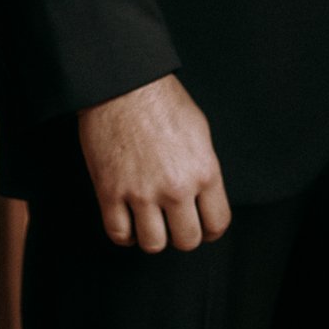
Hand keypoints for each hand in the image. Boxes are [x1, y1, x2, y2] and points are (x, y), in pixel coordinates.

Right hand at [78, 73, 231, 253]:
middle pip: (187, 240)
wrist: (123, 84)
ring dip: (153, 236)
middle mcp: (176, 187)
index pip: (218, 223)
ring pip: (153, 244)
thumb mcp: (199, 131)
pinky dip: (125, 234)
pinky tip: (128, 221)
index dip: (211, 230)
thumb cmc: (162, 100)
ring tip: (151, 221)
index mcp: (204, 170)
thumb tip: (203, 196)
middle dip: (183, 234)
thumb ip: (204, 168)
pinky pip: (119, 235)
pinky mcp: (110, 192)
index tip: (203, 226)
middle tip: (175, 223)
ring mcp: (142, 192)